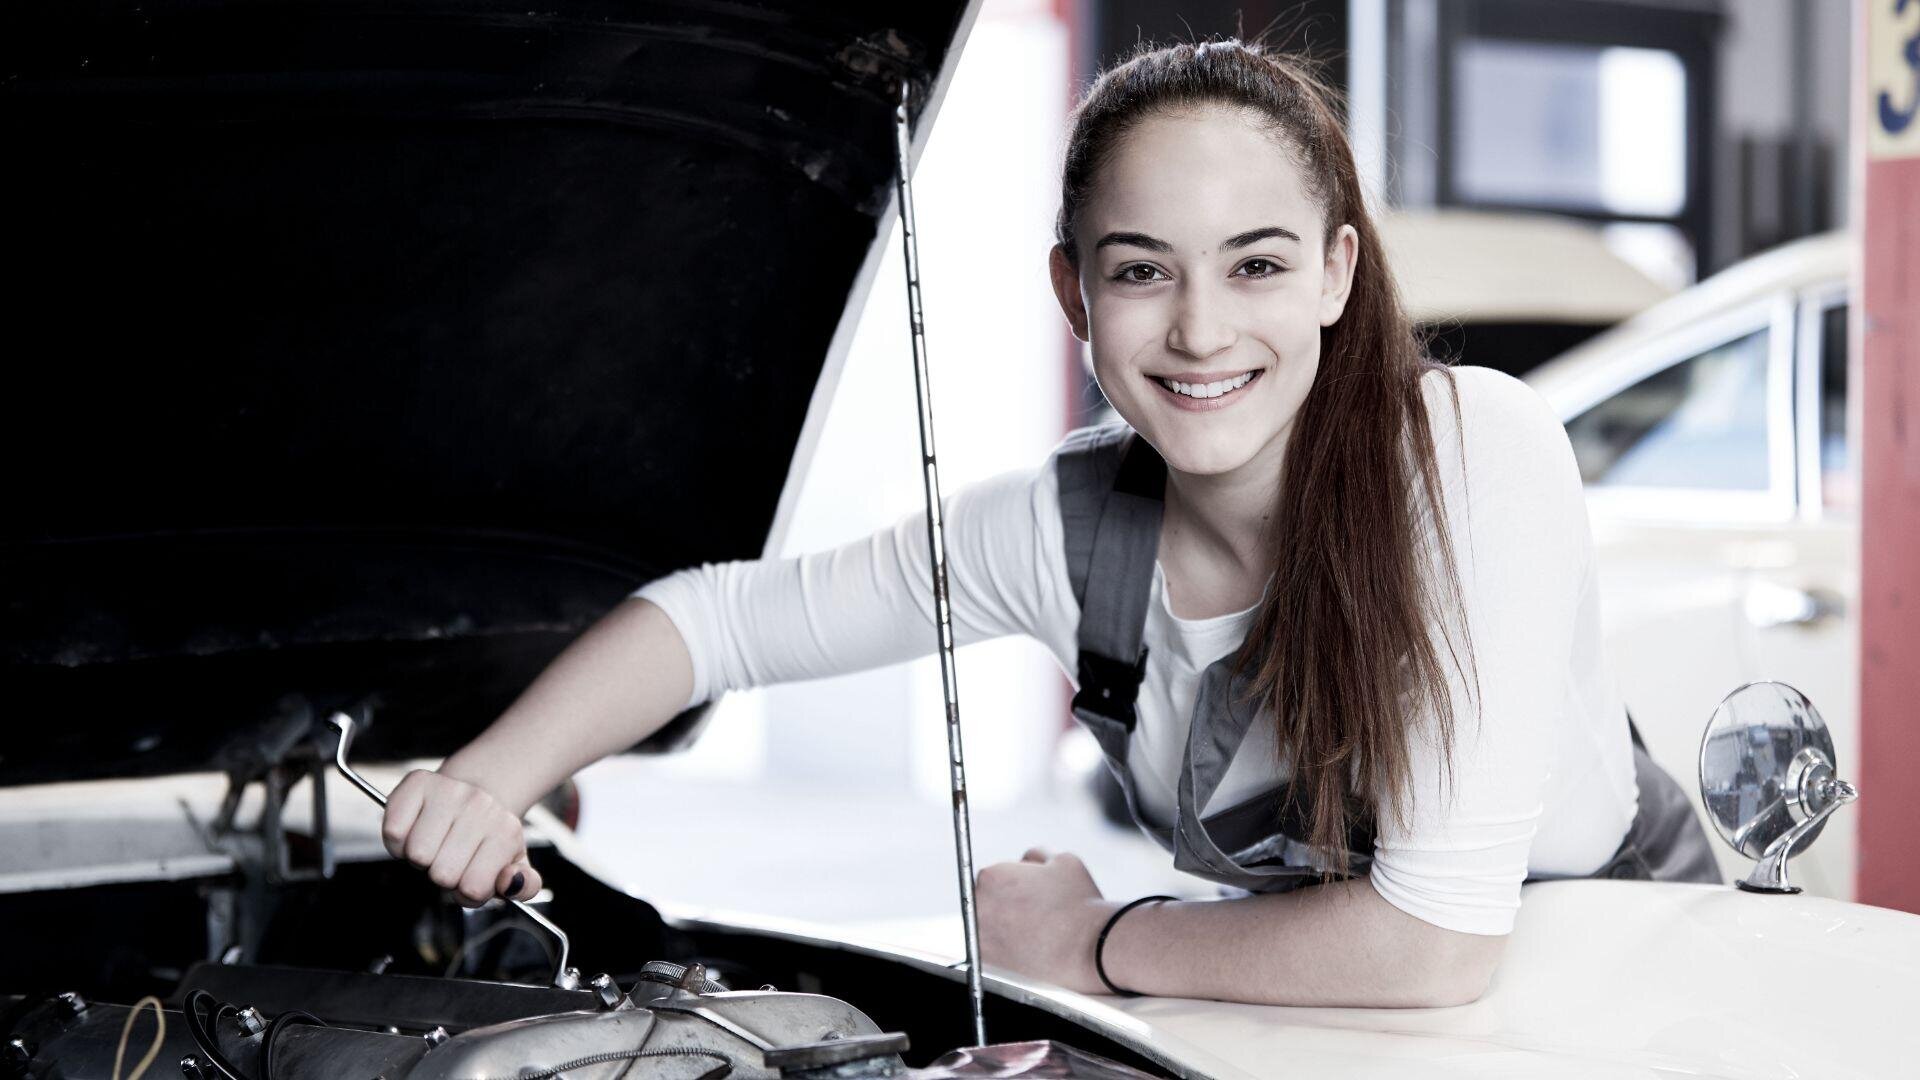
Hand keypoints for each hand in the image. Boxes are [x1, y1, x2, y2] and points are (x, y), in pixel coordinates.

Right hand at [381, 769, 541, 906]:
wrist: (478, 792)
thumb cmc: (490, 839)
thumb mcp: (515, 864)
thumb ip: (526, 885)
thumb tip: (510, 882)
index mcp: (506, 831)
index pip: (473, 889)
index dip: (467, 891)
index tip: (472, 875)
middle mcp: (480, 805)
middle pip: (442, 874)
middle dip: (443, 875)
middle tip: (451, 857)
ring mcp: (449, 791)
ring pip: (416, 854)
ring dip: (421, 858)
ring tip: (436, 844)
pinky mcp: (418, 782)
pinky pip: (393, 832)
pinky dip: (398, 842)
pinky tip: (416, 832)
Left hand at [974, 848, 1113, 993]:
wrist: (1092, 948)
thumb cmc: (1080, 902)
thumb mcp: (1062, 860)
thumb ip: (1035, 856)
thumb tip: (1026, 860)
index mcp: (992, 876)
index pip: (992, 878)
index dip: (1012, 886)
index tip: (1028, 896)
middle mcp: (979, 905)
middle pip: (983, 902)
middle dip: (1003, 907)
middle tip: (1031, 915)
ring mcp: (981, 937)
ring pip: (986, 928)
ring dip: (1003, 929)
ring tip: (1034, 933)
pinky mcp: (990, 964)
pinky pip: (992, 952)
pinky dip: (1006, 951)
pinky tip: (1029, 949)